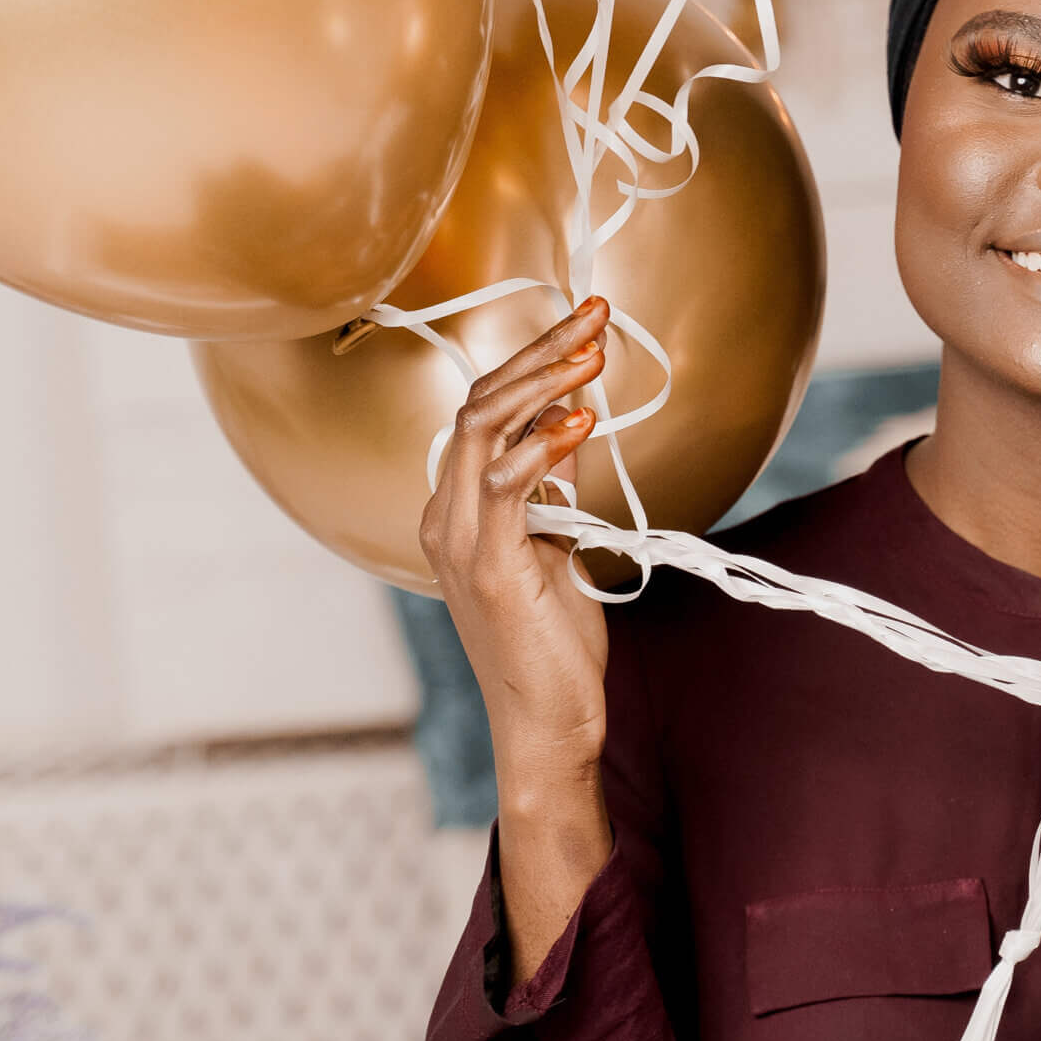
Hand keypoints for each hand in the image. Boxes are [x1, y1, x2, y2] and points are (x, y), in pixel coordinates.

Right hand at [421, 297, 613, 787]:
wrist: (547, 724)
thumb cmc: (553, 643)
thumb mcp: (556, 543)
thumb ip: (553, 483)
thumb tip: (570, 420)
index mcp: (454, 509)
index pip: (483, 408)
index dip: (534, 358)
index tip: (586, 323)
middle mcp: (444, 517)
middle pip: (479, 403)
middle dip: (540, 352)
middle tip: (596, 315)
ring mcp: (460, 542)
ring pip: (482, 429)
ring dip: (544, 383)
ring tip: (594, 353)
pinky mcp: (490, 569)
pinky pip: (504, 487)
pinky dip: (542, 445)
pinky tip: (580, 420)